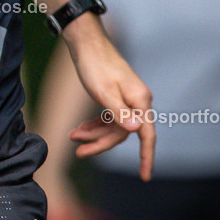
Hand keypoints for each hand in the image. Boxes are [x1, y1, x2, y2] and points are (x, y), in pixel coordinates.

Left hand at [63, 14, 155, 180]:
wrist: (86, 43)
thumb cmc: (95, 66)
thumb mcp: (104, 93)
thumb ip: (120, 114)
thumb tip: (137, 131)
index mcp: (139, 100)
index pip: (146, 135)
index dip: (147, 157)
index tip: (146, 177)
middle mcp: (137, 100)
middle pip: (123, 133)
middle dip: (100, 143)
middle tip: (78, 151)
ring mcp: (127, 98)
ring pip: (114, 126)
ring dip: (94, 133)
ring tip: (72, 137)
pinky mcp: (117, 96)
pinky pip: (109, 117)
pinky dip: (95, 124)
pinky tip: (80, 129)